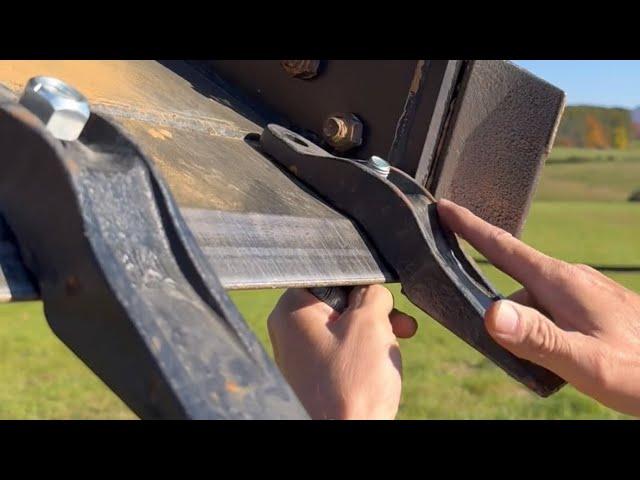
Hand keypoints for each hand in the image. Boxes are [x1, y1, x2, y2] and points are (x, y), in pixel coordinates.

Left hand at [267, 285, 417, 419]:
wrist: (352, 434)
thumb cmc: (353, 384)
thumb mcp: (370, 323)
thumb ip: (373, 294)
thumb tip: (374, 291)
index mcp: (291, 311)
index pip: (331, 278)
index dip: (362, 286)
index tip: (382, 300)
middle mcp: (289, 332)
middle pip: (340, 305)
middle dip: (374, 315)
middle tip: (397, 324)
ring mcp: (301, 356)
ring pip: (346, 330)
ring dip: (375, 336)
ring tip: (392, 349)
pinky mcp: (316, 377)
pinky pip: (344, 354)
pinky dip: (365, 356)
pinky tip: (381, 366)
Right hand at [437, 199, 639, 416]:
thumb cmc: (637, 370)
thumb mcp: (584, 360)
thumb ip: (537, 337)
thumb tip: (490, 313)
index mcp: (560, 282)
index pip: (503, 247)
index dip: (469, 227)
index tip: (444, 206)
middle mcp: (570, 278)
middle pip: (515, 284)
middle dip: (502, 311)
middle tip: (509, 350)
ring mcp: (584, 289)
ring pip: (535, 301)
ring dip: (529, 329)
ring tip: (548, 366)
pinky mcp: (593, 303)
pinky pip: (553, 309)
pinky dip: (546, 329)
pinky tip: (562, 356)